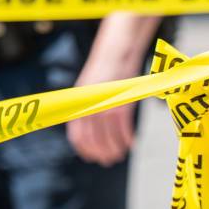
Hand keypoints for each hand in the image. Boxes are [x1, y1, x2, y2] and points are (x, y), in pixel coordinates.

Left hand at [67, 13, 160, 165]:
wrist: (118, 47)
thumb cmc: (107, 68)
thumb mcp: (92, 86)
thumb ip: (89, 105)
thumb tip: (91, 126)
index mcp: (79, 101)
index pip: (76, 133)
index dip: (84, 149)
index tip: (92, 158)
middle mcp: (89, 103)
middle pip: (93, 137)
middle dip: (101, 152)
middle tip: (109, 161)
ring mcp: (105, 101)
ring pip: (108, 134)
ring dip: (115, 148)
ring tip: (120, 154)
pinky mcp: (121, 99)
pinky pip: (123, 125)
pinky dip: (127, 137)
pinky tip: (131, 143)